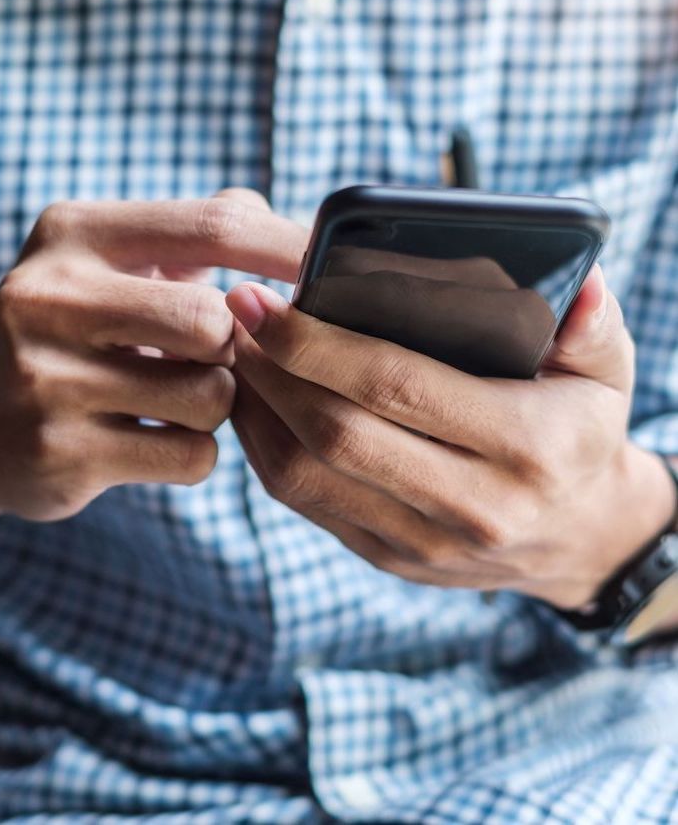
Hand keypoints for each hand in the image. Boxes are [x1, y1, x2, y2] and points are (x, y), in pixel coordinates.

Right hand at [0, 191, 305, 521]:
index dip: (286, 248)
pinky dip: (194, 453)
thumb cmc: (80, 334)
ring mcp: (43, 380)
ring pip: (211, 396)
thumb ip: (200, 234)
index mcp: (72, 233)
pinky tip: (152, 439)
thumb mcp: (116, 265)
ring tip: (171, 399)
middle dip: (235, 349)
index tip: (332, 268)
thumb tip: (301, 229)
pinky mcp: (58, 454)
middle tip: (213, 358)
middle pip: (215, 321)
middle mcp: (45, 297)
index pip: (212, 225)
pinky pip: (191, 456)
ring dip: (216, 406)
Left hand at [227, 264, 675, 609]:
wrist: (580, 538)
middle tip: (233, 318)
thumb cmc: (581, 436)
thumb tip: (578, 283)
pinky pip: (305, 504)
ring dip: (256, 411)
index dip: (316, 343)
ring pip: (305, 476)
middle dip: (271, 371)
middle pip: (335, 433)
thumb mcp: (606, 374)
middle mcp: (471, 505)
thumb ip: (592, 326)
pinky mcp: (389, 557)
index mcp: (524, 446)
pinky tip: (254, 405)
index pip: (397, 386)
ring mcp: (423, 541)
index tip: (262, 302)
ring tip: (235, 357)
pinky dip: (265, 451)